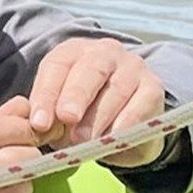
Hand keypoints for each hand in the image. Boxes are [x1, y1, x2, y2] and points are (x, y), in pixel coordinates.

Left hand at [28, 38, 165, 166]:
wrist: (121, 129)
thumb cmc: (80, 115)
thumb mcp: (58, 114)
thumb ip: (48, 117)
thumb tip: (38, 127)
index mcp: (72, 52)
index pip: (57, 66)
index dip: (46, 94)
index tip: (39, 123)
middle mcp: (104, 52)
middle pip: (89, 70)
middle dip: (75, 95)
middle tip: (66, 119)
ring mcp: (132, 66)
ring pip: (116, 88)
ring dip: (99, 116)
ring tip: (84, 140)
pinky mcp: (154, 86)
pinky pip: (141, 103)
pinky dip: (126, 122)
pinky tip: (113, 138)